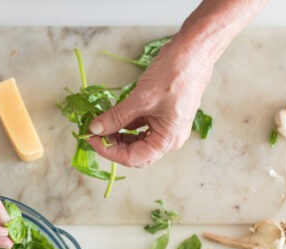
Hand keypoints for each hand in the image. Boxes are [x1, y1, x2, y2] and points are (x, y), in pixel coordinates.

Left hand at [87, 39, 213, 167]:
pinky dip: (126, 124)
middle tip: (93, 133)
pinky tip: (113, 117)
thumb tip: (96, 129)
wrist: (195, 52)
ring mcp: (167, 128)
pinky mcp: (163, 115)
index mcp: (167, 141)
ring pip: (137, 141)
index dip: (109, 151)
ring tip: (100, 124)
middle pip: (135, 153)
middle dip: (113, 145)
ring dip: (118, 135)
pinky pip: (141, 127)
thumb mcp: (141, 98)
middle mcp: (169, 139)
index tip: (91, 138)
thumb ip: (117, 116)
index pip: (133, 158)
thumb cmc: (175, 75)